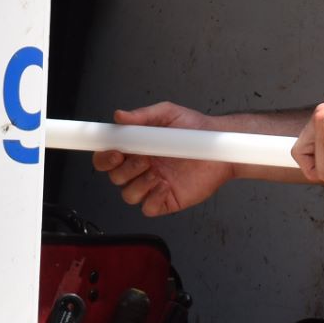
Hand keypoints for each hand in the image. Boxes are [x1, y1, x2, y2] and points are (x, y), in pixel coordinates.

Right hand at [92, 102, 234, 216]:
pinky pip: (148, 208)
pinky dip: (152, 198)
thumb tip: (120, 115)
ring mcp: (153, 185)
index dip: (105, 158)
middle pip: (116, 177)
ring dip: (139, 184)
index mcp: (136, 148)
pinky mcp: (166, 200)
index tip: (115, 152)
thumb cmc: (194, 129)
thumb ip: (142, 115)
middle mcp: (141, 168)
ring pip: (129, 194)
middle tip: (145, 158)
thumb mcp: (168, 114)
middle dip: (126, 169)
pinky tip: (165, 185)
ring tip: (157, 172)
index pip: (108, 158)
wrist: (218, 146)